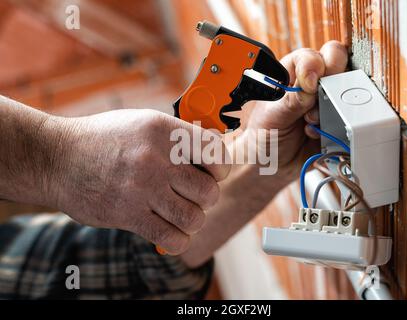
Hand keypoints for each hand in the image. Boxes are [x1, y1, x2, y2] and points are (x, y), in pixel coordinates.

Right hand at [48, 109, 230, 254]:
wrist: (57, 157)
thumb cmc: (105, 139)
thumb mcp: (143, 123)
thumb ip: (180, 136)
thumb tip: (216, 149)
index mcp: (164, 130)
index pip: (217, 155)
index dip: (220, 169)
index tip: (212, 174)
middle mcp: (156, 159)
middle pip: (209, 192)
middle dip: (205, 197)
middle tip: (191, 195)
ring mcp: (142, 189)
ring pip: (194, 218)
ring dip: (191, 220)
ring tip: (178, 212)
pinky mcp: (128, 215)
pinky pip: (173, 238)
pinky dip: (178, 240)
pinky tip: (169, 230)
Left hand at [246, 41, 347, 179]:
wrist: (270, 166)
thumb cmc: (264, 135)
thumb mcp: (272, 115)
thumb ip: (291, 99)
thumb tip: (310, 86)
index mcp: (291, 74)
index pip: (310, 57)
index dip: (313, 66)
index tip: (308, 84)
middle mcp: (312, 85)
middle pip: (337, 64)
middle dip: (331, 80)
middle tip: (319, 99)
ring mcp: (327, 103)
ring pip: (347, 89)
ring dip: (332, 106)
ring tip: (310, 122)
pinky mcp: (337, 122)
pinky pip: (349, 118)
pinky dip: (336, 126)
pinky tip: (316, 134)